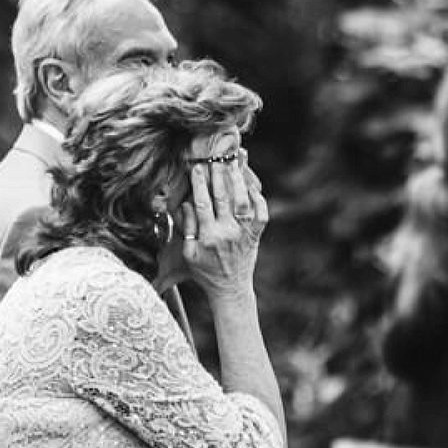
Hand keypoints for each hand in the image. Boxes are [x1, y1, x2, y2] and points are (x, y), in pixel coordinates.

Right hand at [184, 156, 266, 301]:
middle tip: (216, 158)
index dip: (199, 184)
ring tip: (234, 164)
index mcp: (207, 236)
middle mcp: (227, 232)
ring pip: (243, 202)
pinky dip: (259, 200)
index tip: (196, 168)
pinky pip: (261, 215)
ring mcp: (243, 233)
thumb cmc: (205, 271)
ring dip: (238, 181)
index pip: (202, 203)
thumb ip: (187, 228)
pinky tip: (253, 187)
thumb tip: (186, 204)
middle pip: (222, 197)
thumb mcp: (188, 254)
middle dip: (218, 175)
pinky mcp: (255, 235)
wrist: (230, 288)